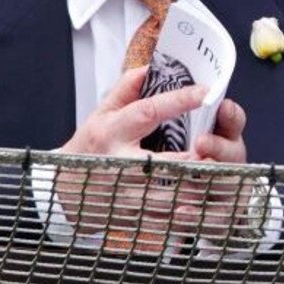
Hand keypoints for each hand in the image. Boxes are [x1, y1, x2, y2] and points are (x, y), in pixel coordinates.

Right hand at [53, 66, 253, 250]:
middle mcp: (118, 163)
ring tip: (218, 178)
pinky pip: (162, 217)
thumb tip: (151, 66)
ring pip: (165, 195)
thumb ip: (126, 88)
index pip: (148, 112)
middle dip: (192, 159)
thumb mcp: (102, 112)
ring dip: (193, 189)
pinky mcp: (130, 214)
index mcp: (112, 132)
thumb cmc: (90, 144)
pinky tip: (201, 207)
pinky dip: (183, 214)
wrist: (65, 188)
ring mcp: (123, 193)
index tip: (206, 92)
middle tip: (218, 149)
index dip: (179, 101)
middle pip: (161, 162)